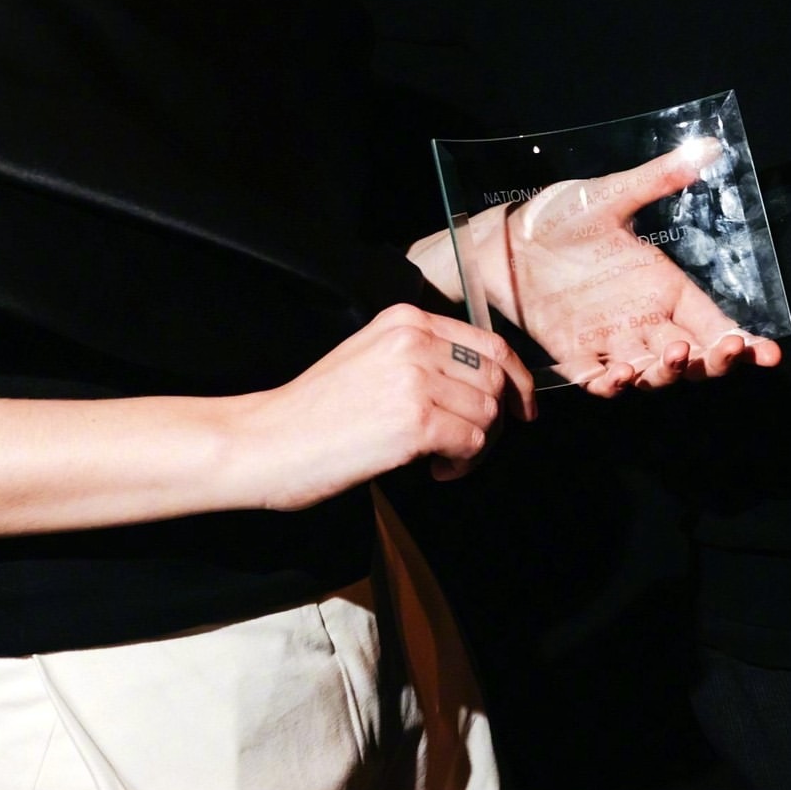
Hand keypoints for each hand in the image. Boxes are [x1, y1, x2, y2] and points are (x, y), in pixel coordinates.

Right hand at [232, 303, 536, 509]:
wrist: (268, 440)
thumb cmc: (313, 412)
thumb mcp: (369, 358)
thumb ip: (421, 358)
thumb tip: (482, 385)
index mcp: (405, 320)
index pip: (489, 342)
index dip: (517, 378)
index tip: (523, 407)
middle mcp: (415, 340)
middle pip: (496, 379)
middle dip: (496, 419)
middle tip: (469, 446)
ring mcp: (416, 379)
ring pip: (488, 413)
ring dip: (476, 445)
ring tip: (441, 459)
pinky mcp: (415, 421)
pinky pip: (472, 442)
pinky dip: (462, 464)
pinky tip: (433, 469)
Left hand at [409, 141, 780, 395]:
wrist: (503, 239)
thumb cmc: (560, 215)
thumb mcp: (611, 194)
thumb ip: (657, 178)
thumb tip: (709, 146)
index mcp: (663, 285)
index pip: (712, 321)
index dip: (740, 340)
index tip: (766, 353)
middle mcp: (644, 319)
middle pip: (693, 356)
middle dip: (713, 361)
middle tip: (722, 353)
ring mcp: (612, 340)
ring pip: (653, 373)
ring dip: (667, 373)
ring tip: (672, 357)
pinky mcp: (575, 354)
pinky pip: (601, 380)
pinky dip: (614, 385)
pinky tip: (619, 376)